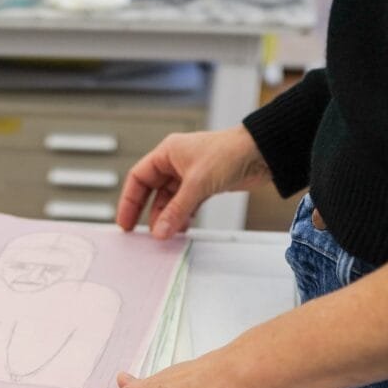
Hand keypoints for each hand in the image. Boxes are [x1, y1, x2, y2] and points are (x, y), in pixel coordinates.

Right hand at [117, 125, 270, 239]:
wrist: (261, 153)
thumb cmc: (230, 152)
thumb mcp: (197, 183)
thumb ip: (177, 210)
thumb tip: (160, 231)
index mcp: (167, 153)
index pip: (138, 177)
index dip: (129, 200)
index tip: (125, 222)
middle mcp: (176, 163)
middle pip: (152, 192)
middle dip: (147, 213)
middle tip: (140, 234)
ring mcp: (190, 176)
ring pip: (170, 201)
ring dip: (167, 218)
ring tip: (163, 235)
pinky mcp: (205, 186)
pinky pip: (186, 205)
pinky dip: (182, 217)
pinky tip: (181, 229)